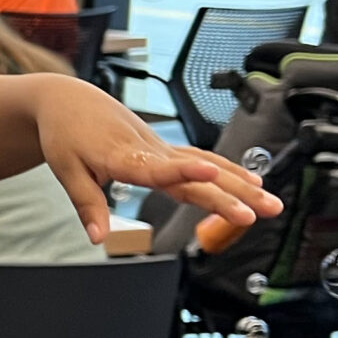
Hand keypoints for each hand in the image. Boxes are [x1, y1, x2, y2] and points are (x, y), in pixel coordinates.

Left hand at [28, 75, 281, 243]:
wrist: (69, 99)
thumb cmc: (66, 133)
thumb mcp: (67, 170)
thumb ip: (87, 205)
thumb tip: (97, 238)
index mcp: (123, 156)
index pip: (159, 169)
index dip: (186, 173)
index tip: (211, 178)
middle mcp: (149, 151)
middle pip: (196, 173)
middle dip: (231, 192)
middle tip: (260, 211)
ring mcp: (161, 148)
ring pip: (208, 165)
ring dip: (240, 183)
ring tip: (270, 201)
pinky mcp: (165, 148)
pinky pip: (203, 159)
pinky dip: (229, 170)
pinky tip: (252, 182)